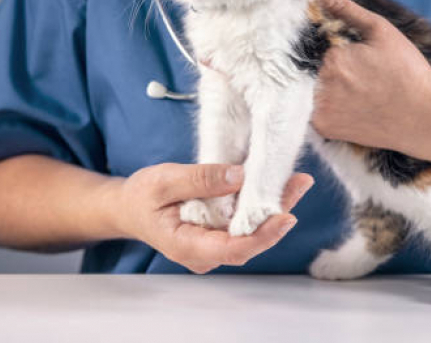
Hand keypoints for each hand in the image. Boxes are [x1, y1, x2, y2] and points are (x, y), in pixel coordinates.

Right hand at [113, 162, 312, 273]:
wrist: (130, 207)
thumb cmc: (141, 197)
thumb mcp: (163, 181)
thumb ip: (199, 180)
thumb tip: (237, 176)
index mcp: (188, 246)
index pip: (234, 249)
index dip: (264, 235)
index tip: (286, 215)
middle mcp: (207, 253)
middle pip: (251, 240)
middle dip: (278, 213)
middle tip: (300, 183)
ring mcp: (215, 245)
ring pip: (253, 231)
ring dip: (275, 206)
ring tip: (298, 181)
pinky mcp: (221, 232)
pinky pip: (246, 221)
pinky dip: (263, 203)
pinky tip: (279, 185)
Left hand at [310, 0, 430, 158]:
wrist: (423, 117)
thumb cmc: (407, 71)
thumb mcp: (381, 32)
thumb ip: (346, 10)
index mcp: (333, 57)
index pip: (319, 46)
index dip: (339, 51)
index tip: (360, 62)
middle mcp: (321, 84)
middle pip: (312, 68)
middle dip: (329, 69)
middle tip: (361, 79)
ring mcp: (320, 109)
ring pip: (310, 89)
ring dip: (323, 87)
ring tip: (357, 93)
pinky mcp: (323, 128)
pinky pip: (311, 112)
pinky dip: (325, 107)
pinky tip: (349, 107)